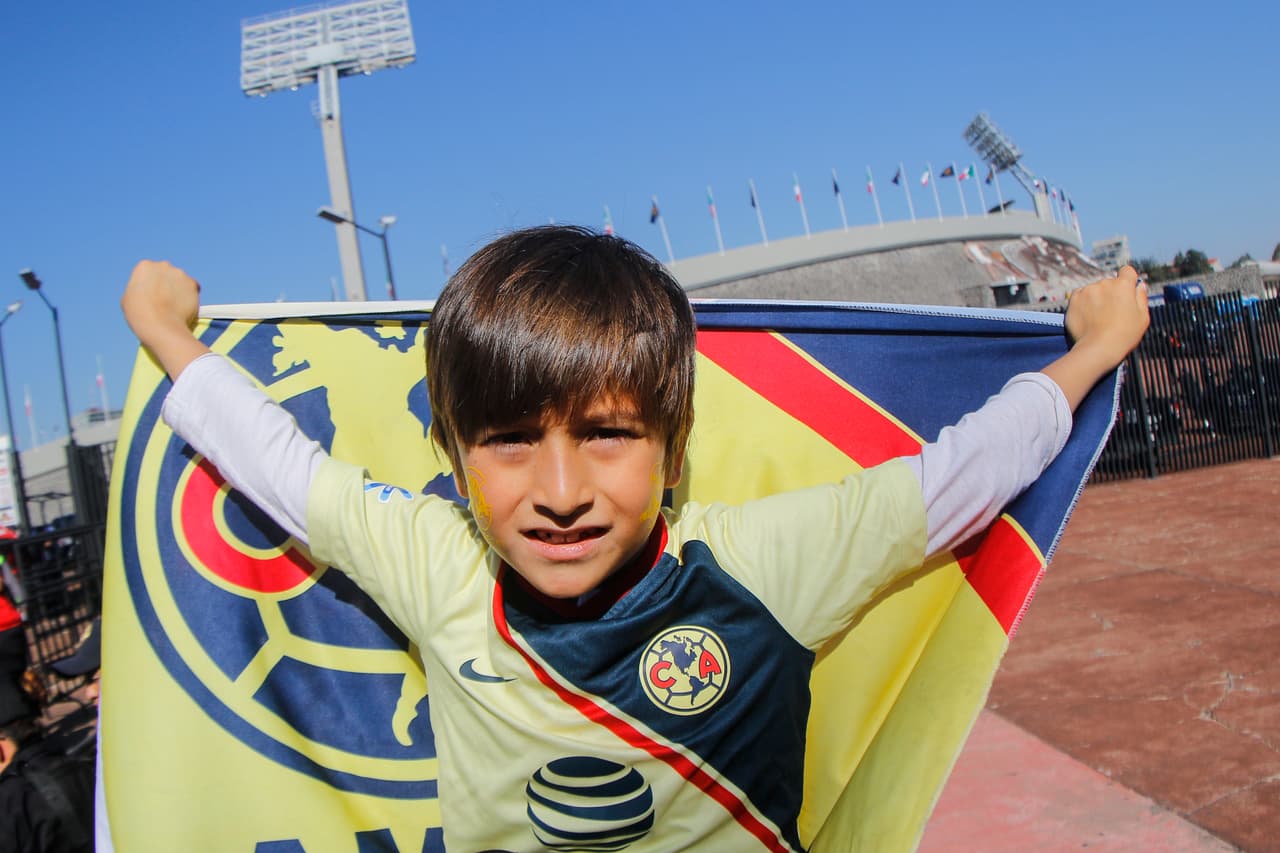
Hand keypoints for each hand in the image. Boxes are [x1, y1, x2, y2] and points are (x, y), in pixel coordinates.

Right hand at [121, 260, 199, 340]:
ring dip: (178, 289)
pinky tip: (184, 306)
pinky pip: (193, 287)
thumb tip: (145, 291)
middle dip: (166, 284)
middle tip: (164, 301)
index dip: (149, 285)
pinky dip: (190, 295)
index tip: (150, 296)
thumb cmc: (139, 314)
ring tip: (173, 306)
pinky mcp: (193, 283)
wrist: (160, 325)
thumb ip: (139, 288)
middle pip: (166, 273)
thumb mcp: (129, 297)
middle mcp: (163, 265)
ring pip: (180, 280)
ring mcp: (180, 273)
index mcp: (144, 266)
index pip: (149, 272)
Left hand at [1042, 266, 1149, 410]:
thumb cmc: (1125, 335)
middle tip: (1111, 313)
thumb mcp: (1142, 317)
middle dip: (1111, 293)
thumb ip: (1141, 297)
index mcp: (1123, 285)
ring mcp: (1088, 290)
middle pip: (1109, 283)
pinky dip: (1083, 303)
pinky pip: (1080, 295)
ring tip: (1098, 318)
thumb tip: (1139, 285)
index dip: (1128, 280)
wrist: (1098, 348)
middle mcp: (1104, 283)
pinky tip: (1088, 317)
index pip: (1127, 271)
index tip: (1126, 292)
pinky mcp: (1074, 299)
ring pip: (1094, 289)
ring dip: (1096, 298)